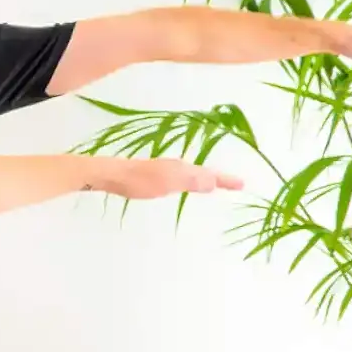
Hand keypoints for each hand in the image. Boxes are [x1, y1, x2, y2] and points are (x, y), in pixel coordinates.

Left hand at [97, 156, 245, 199]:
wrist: (110, 174)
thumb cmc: (139, 180)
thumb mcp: (169, 182)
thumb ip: (191, 182)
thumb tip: (214, 181)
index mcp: (182, 168)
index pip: (209, 174)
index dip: (225, 179)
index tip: (242, 184)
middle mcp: (175, 166)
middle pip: (202, 171)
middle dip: (217, 177)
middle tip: (231, 184)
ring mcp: (162, 169)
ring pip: (189, 173)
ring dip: (202, 178)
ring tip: (212, 184)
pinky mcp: (150, 174)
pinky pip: (177, 177)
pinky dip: (187, 181)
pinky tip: (179, 185)